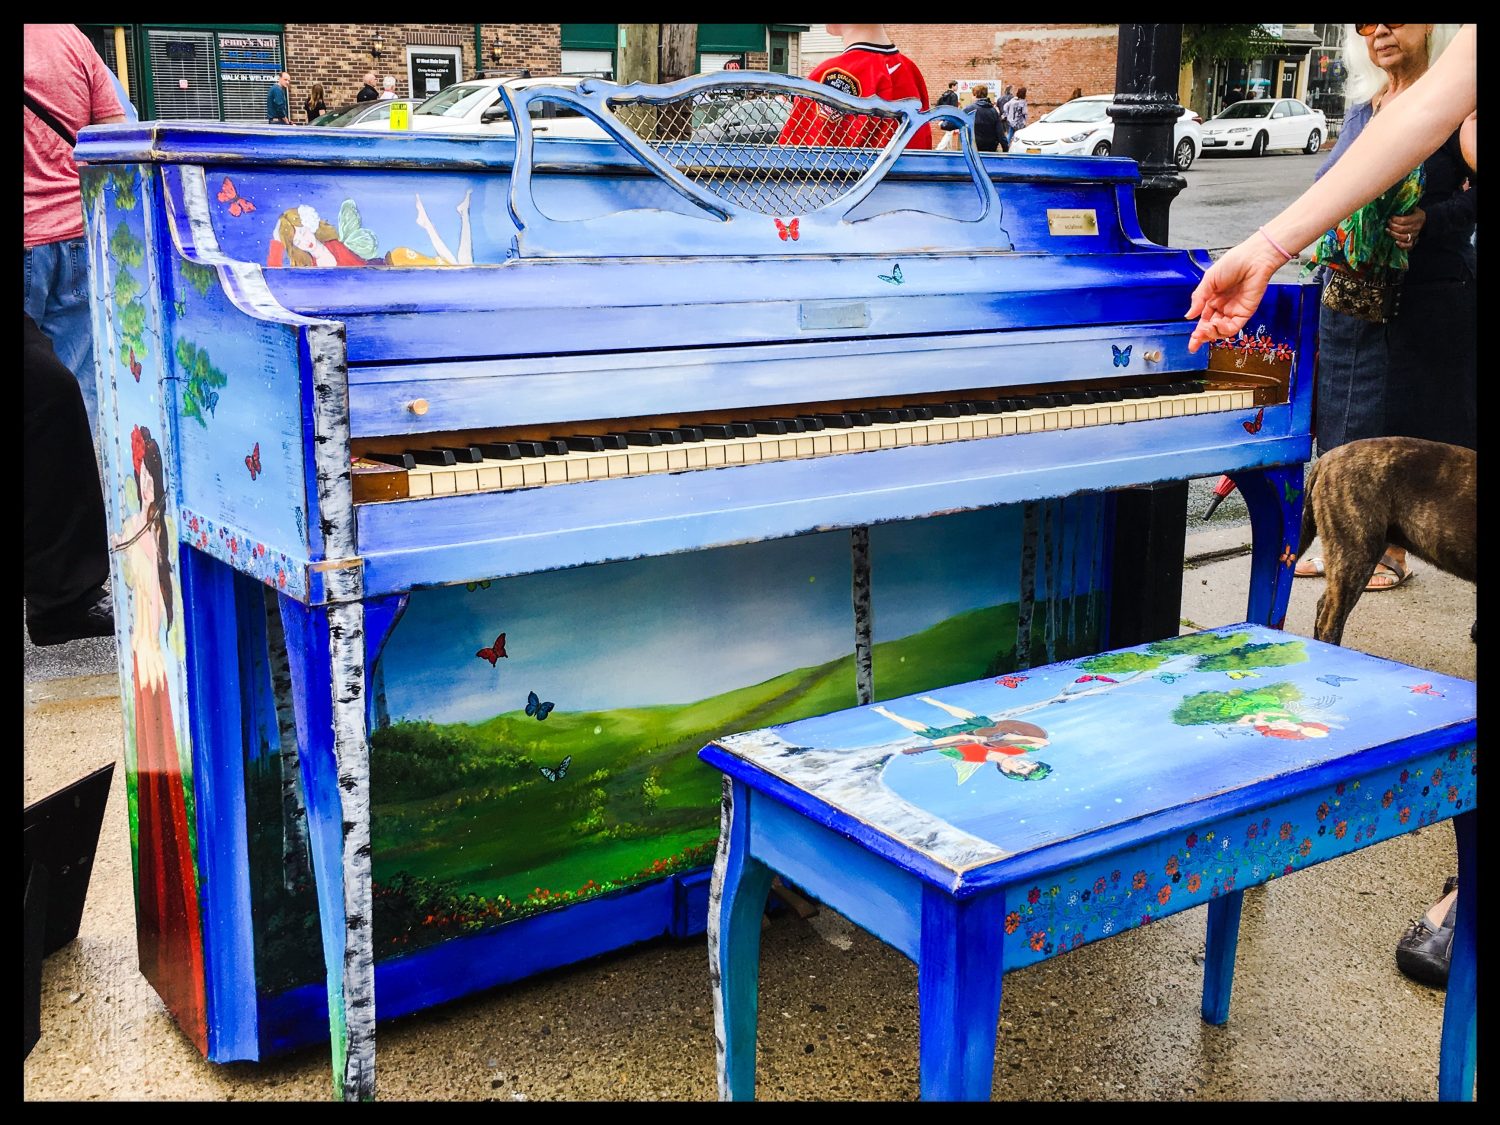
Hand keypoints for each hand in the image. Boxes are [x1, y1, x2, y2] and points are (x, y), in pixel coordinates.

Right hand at [1184, 236, 1286, 351]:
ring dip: (1212, 333)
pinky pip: (1234, 327)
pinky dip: (1224, 330)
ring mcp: (1234, 311)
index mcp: (1212, 299)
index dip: (1197, 333)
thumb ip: (1199, 298)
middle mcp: (1223, 307)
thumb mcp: (1208, 280)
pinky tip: (1217, 325)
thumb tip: (1189, 315)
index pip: (1203, 320)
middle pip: (1211, 328)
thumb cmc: (1232, 263)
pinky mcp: (1245, 313)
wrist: (1253, 259)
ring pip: (1222, 331)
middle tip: (1196, 337)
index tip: (1191, 343)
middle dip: (1203, 336)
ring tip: (1207, 328)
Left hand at [1386, 206, 1425, 250]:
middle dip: (1392, 226)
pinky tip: (1395, 242)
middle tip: (1388, 223)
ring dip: (1393, 235)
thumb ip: (1405, 208)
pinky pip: (1408, 246)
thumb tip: (1393, 205)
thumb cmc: (1414, 214)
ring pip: (1403, 237)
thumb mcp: (1413, 208)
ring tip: (1387, 230)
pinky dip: (1401, 245)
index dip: (1395, 219)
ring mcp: (1415, 235)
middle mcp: (1417, 227)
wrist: (1425, 222)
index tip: (1390, 217)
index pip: (1404, 220)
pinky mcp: (1413, 242)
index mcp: (1417, 217)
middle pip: (1402, 229)